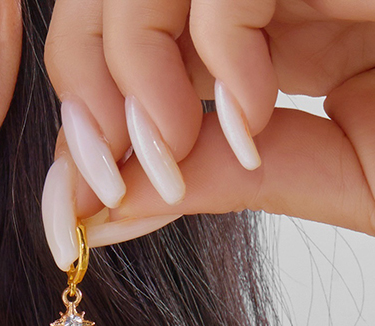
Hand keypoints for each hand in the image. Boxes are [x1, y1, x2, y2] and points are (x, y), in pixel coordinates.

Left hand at [41, 0, 374, 267]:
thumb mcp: (336, 179)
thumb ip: (225, 179)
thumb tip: (103, 212)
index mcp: (277, 33)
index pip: (136, 50)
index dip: (84, 120)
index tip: (68, 208)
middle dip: (82, 81)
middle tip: (98, 173)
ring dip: (130, 66)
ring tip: (169, 151)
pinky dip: (216, 50)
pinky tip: (252, 118)